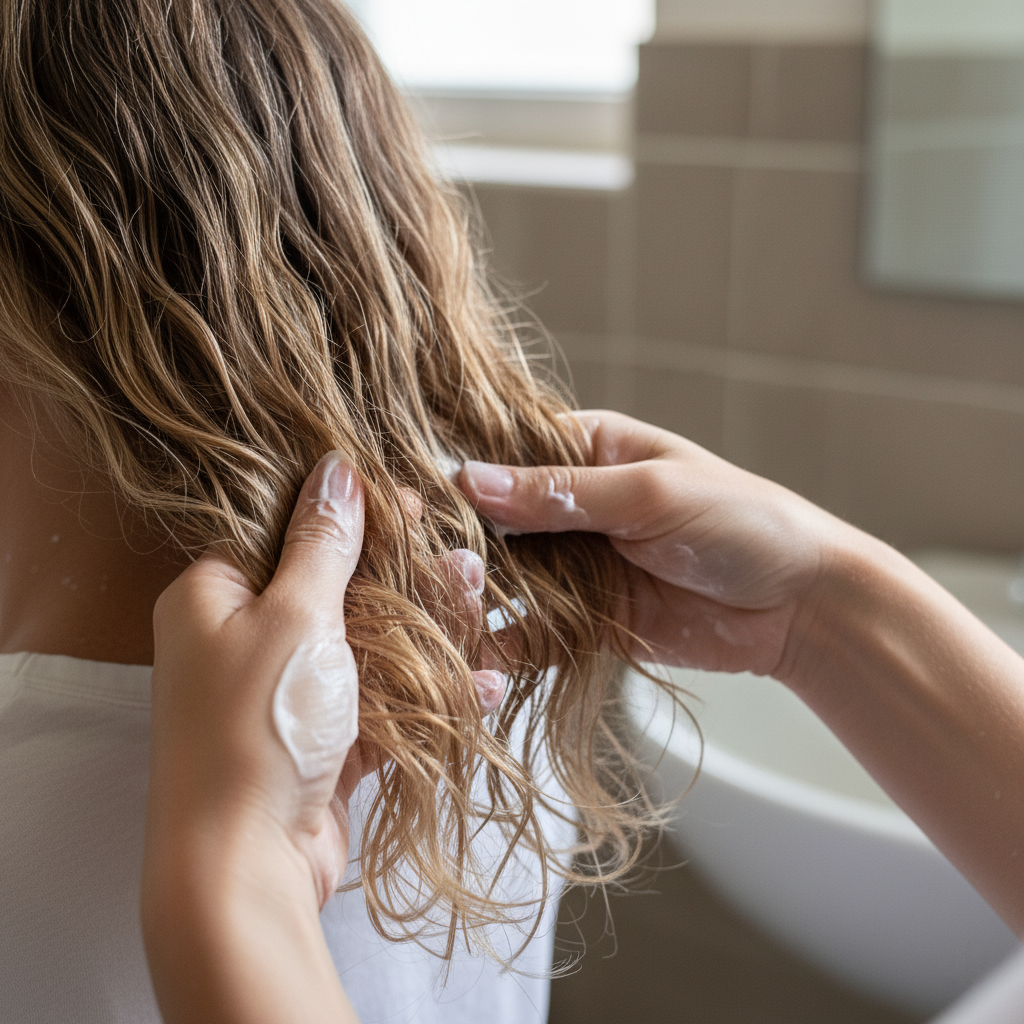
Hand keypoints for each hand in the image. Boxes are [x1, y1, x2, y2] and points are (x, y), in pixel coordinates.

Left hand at [142, 451, 505, 1023]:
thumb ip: (321, 543)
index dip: (352, 514)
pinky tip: (481, 684)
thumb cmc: (258, 725)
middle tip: (464, 560)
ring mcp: (284, 696)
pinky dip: (426, 695)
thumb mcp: (295, 616)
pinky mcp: (319, 744)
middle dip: (405, 576)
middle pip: (337, 589)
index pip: (287, 531)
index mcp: (214, 596)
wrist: (242, 869)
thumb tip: (334, 467)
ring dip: (428, 631)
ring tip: (481, 605)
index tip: (413, 501)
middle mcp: (242, 641)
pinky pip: (379, 704)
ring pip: (366, 646)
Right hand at [459, 410, 845, 678]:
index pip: (506, 454)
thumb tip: (470, 479)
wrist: (802, 605)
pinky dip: (503, 639)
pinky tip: (471, 647)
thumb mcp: (650, 493)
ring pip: (505, 575)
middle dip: (461, 538)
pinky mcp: (585, 620)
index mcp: (587, 450)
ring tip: (437, 601)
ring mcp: (576, 565)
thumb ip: (562, 492)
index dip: (462, 474)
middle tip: (422, 560)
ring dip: (475, 588)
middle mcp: (572, 505)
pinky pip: (531, 629)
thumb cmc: (741, 521)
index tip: (413, 496)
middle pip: (495, 519)